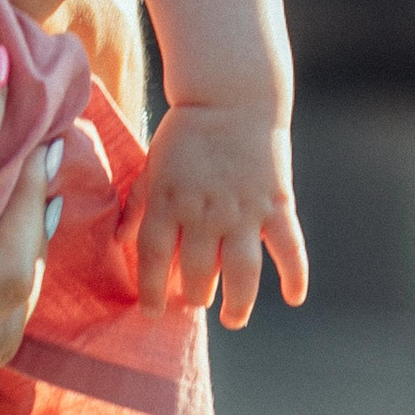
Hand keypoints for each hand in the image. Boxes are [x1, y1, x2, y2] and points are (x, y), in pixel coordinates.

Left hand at [128, 105, 308, 327]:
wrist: (230, 96)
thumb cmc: (186, 131)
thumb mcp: (151, 164)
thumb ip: (138, 204)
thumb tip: (120, 241)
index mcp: (167, 201)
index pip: (153, 257)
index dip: (151, 290)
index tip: (152, 313)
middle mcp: (204, 212)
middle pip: (197, 271)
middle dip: (194, 295)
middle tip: (195, 302)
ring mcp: (243, 211)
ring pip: (241, 272)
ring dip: (238, 302)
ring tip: (232, 319)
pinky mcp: (277, 204)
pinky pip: (289, 248)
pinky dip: (294, 275)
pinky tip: (292, 298)